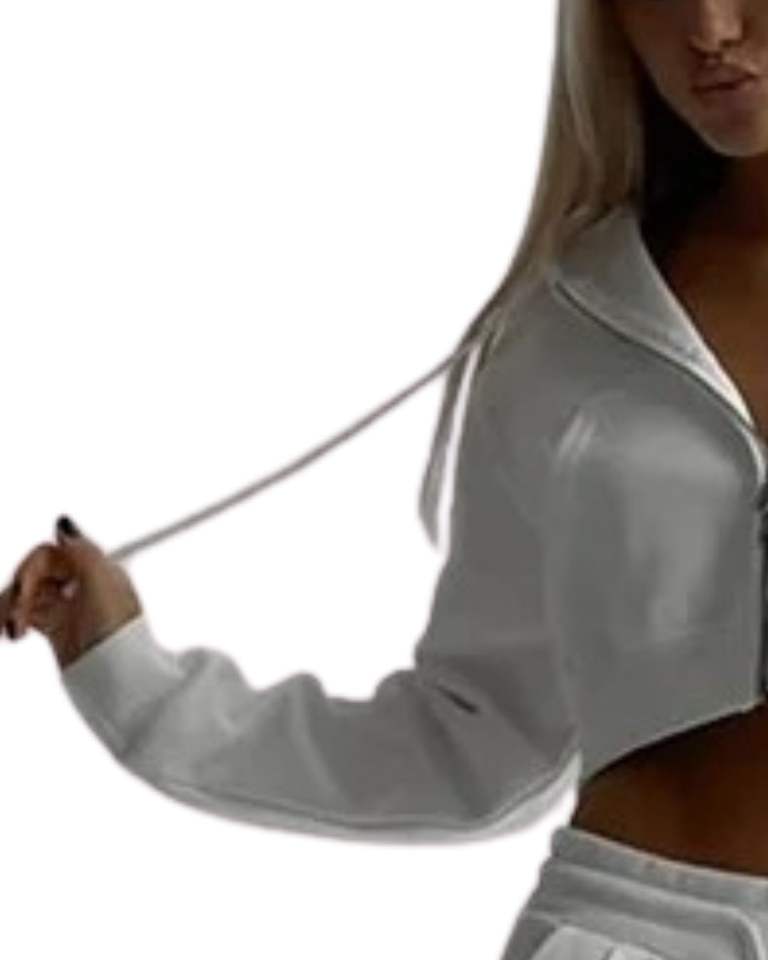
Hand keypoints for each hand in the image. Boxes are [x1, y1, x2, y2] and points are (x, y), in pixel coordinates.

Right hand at [0, 516, 142, 669]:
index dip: (34, 565)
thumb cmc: (118, 633)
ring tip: (11, 629)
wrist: (118, 680)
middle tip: (17, 611)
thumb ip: (82, 550)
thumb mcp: (103, 583)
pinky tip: (12, 633)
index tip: (27, 583)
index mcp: (97, 567)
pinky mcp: (56, 628)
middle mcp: (82, 583)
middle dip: (20, 588)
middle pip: (36, 571)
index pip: (53, 551)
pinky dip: (13, 619)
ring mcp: (67, 605)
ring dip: (12, 606)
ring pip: (27, 592)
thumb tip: (63, 523)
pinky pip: (26, 613)